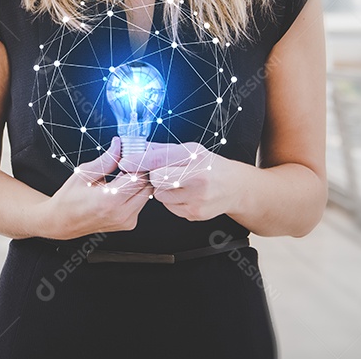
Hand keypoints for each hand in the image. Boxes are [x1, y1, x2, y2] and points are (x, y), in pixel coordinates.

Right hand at [39, 137, 153, 239]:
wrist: (62, 221)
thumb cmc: (69, 199)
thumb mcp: (84, 174)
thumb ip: (106, 160)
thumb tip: (118, 145)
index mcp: (110, 200)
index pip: (139, 177)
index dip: (137, 162)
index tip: (130, 154)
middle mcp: (121, 214)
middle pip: (147, 186)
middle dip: (140, 172)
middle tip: (126, 163)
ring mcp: (126, 221)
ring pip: (146, 194)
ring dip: (138, 182)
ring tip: (121, 175)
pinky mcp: (128, 224)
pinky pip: (140, 203)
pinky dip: (135, 193)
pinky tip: (121, 187)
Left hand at [118, 141, 245, 221]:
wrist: (235, 187)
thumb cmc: (212, 166)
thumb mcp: (191, 150)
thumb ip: (164, 150)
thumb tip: (139, 147)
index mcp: (195, 159)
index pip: (159, 160)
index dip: (139, 162)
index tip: (125, 163)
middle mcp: (197, 180)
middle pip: (157, 180)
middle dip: (155, 176)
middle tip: (164, 172)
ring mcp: (197, 200)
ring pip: (161, 196)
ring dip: (163, 190)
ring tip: (179, 183)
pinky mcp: (194, 215)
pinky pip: (170, 208)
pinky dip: (172, 201)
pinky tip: (185, 194)